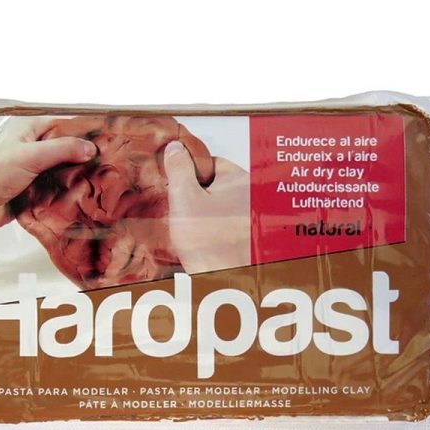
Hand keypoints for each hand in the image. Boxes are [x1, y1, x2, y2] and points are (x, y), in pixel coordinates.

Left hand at [0, 117, 96, 235]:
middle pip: (64, 148)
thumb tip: (90, 148)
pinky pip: (55, 188)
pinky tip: (81, 195)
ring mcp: (32, 169)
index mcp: (27, 130)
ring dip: (75, 176)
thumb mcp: (31, 155)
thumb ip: (62, 149)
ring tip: (99, 180)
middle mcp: (30, 147)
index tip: (104, 140)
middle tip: (105, 162)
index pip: (62, 125)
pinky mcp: (33, 189)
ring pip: (61, 170)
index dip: (81, 132)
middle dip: (82, 157)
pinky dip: (66, 192)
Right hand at [163, 140, 249, 273]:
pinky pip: (230, 224)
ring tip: (195, 230)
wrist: (225, 281)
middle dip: (200, 195)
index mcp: (239, 180)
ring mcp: (253, 216)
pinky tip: (206, 241)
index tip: (181, 188)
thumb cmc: (209, 243)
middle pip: (218, 184)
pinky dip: (218, 229)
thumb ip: (179, 169)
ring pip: (223, 205)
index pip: (212, 162)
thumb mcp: (184, 198)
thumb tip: (175, 148)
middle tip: (186, 212)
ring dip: (208, 214)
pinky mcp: (251, 236)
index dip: (192, 174)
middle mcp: (253, 195)